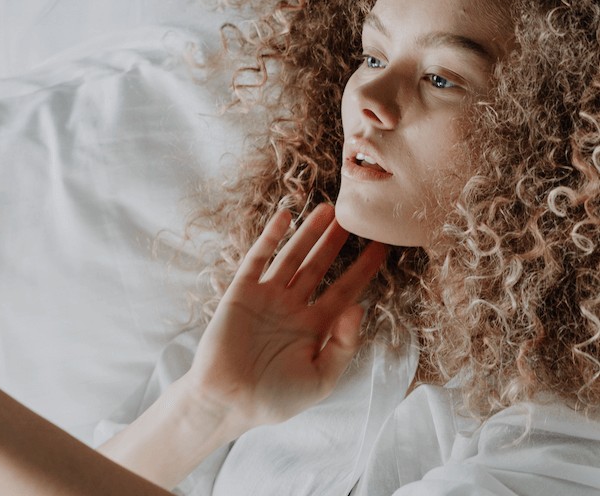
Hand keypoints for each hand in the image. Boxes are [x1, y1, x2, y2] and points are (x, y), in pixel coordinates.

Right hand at [183, 203, 385, 437]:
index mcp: (315, 327)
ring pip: (293, 257)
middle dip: (336, 243)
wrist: (228, 401)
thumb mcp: (321, 379)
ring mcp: (267, 297)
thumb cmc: (275, 398)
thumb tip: (359, 307)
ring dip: (309, 233)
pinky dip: (271, 237)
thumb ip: (343, 345)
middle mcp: (293, 307)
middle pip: (320, 266)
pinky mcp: (242, 292)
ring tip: (328, 209)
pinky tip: (285, 217)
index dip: (364, 269)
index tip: (382, 248)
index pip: (345, 291)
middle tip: (354, 216)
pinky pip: (258, 258)